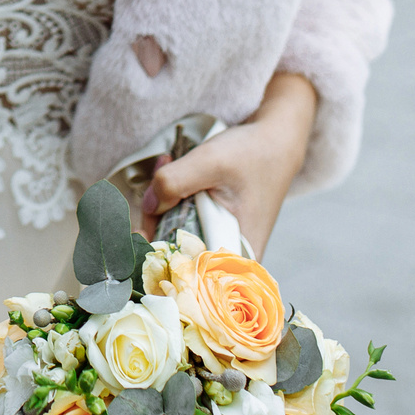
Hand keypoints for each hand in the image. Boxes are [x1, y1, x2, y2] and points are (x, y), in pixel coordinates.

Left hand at [141, 73, 317, 254]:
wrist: (276, 141)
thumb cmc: (251, 154)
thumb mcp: (209, 162)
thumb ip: (174, 182)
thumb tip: (149, 206)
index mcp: (236, 257)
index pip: (186, 273)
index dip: (157, 254)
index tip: (138, 226)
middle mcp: (230, 258)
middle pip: (176, 251)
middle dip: (158, 214)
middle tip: (159, 174)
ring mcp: (222, 242)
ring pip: (178, 233)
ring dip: (165, 201)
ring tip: (168, 163)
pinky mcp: (217, 228)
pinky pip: (186, 220)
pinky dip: (176, 198)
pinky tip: (175, 170)